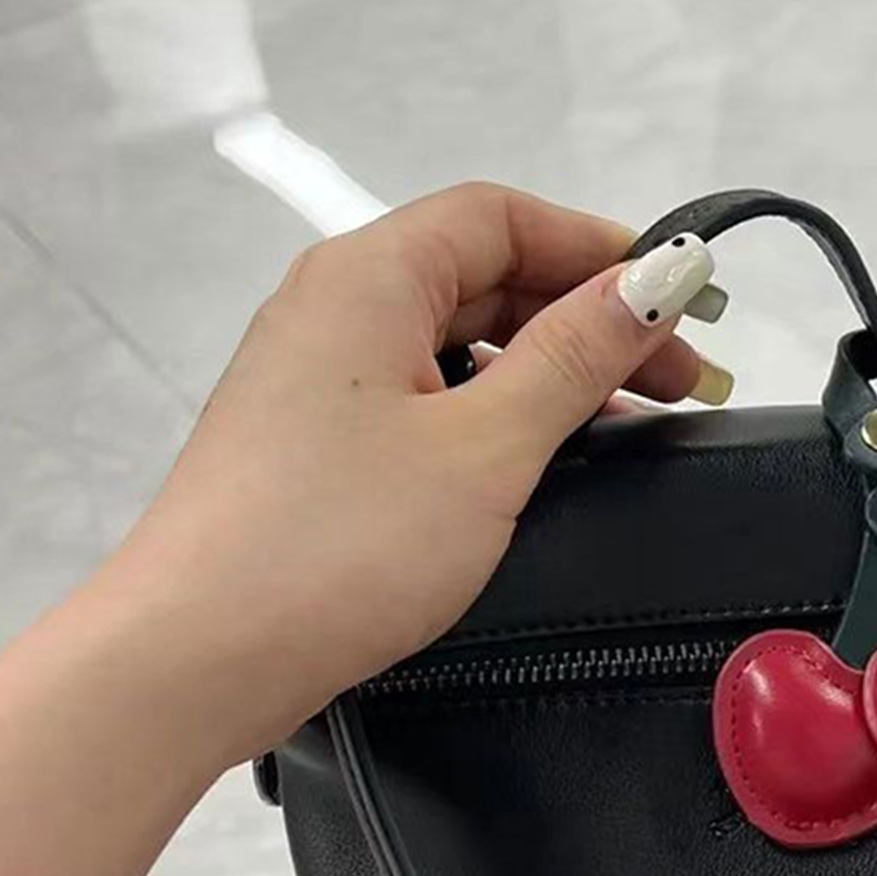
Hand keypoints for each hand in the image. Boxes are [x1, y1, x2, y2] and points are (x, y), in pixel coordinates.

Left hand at [96, 182, 727, 765]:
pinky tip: (541, 466)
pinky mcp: (312, 449)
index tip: (680, 298)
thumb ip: (575, 358)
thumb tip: (654, 283)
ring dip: (544, 374)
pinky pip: (422, 403)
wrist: (196, 658)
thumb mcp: (486, 448)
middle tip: (679, 380)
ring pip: (454, 346)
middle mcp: (333, 308)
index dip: (599, 247)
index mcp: (369, 277)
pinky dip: (492, 418)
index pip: (501, 217)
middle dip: (585, 317)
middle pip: (480, 277)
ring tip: (625, 427)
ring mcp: (315, 380)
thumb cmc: (341, 544)